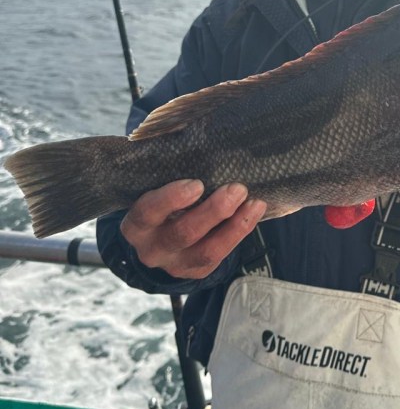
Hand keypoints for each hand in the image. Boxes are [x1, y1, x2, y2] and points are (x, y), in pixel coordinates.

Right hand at [120, 179, 265, 278]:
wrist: (159, 240)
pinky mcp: (197, 271)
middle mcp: (152, 249)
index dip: (171, 199)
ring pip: (206, 250)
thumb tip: (197, 137)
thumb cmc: (162, 203)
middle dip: (213, 211)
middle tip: (236, 189)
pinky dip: (240, 232)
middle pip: (182, 233)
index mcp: (136, 225)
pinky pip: (221, 255)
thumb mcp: (156, 190)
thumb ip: (169, 174)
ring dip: (234, 225)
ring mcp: (175, 264)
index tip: (197, 184)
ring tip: (253, 202)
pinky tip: (254, 211)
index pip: (147, 212)